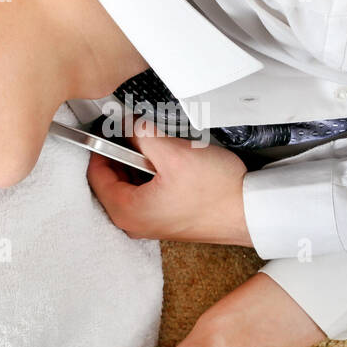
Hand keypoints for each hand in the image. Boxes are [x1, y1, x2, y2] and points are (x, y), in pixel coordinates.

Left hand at [86, 117, 252, 246]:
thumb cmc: (217, 193)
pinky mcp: (168, 218)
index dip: (101, 146)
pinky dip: (154, 174)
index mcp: (127, 212)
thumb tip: (126, 124)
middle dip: (124, 153)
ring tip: (162, 148)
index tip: (110, 128)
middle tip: (139, 134)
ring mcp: (151, 223)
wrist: (250, 213)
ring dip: (141, 162)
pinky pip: (149, 191)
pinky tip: (173, 163)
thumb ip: (141, 134)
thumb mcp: (173, 153)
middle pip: (113, 179)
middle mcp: (134, 223)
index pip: (96, 174)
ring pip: (132, 184)